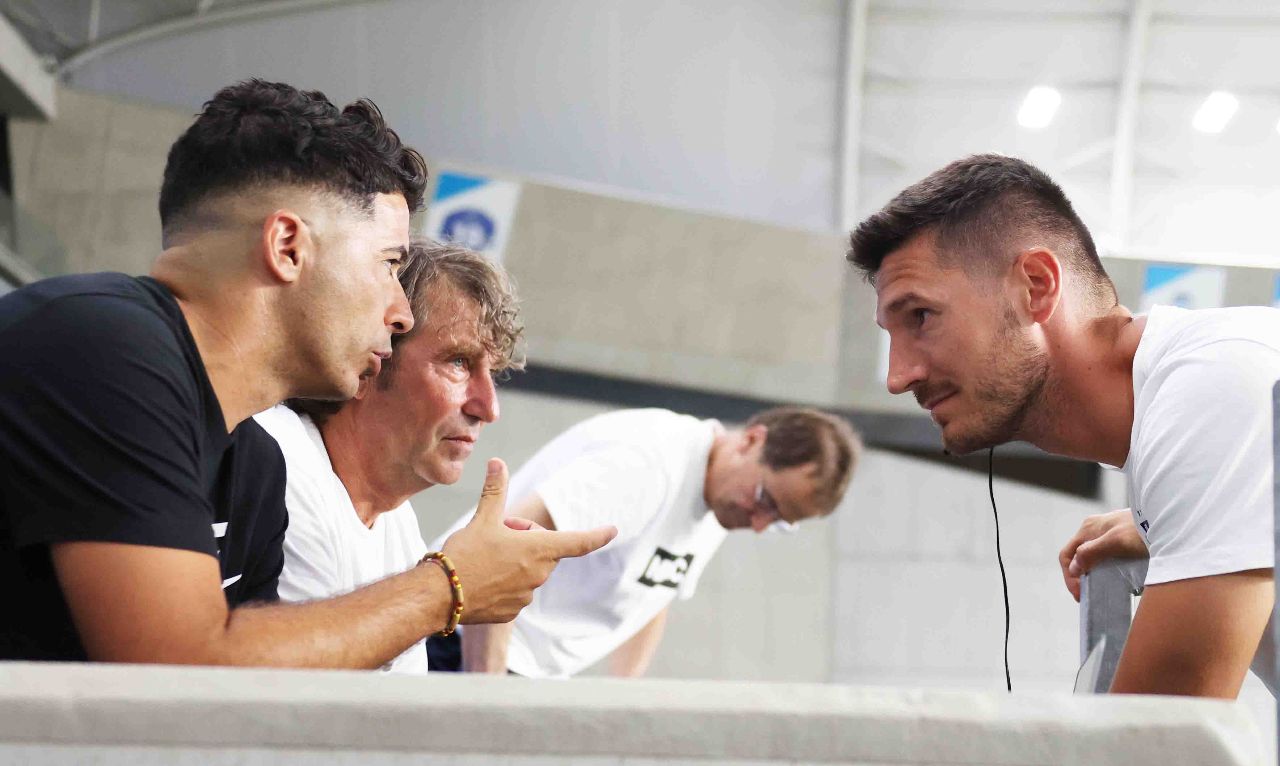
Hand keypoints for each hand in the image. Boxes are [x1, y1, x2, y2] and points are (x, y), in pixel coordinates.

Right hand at [441, 458, 616, 623]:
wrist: (439, 596)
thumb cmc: (464, 555)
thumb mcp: (482, 519)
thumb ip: (495, 491)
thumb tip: (497, 463)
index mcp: (538, 549)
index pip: (578, 542)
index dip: (597, 535)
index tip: (613, 531)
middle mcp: (538, 575)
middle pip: (543, 550)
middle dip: (525, 539)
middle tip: (497, 534)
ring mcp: (525, 596)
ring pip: (527, 572)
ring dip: (513, 562)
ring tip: (483, 559)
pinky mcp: (510, 613)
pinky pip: (514, 592)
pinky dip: (502, 584)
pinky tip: (480, 580)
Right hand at [1058, 508, 1147, 602]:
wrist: (1171, 524)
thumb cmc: (1143, 530)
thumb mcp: (1116, 542)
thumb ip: (1091, 553)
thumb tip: (1073, 568)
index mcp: (1088, 528)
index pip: (1067, 556)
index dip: (1070, 577)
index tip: (1080, 595)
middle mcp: (1095, 530)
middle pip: (1079, 558)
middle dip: (1082, 578)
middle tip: (1091, 596)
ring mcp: (1110, 535)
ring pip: (1094, 559)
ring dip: (1096, 575)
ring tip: (1106, 590)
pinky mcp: (1124, 541)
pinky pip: (1109, 559)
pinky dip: (1110, 571)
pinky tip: (1122, 580)